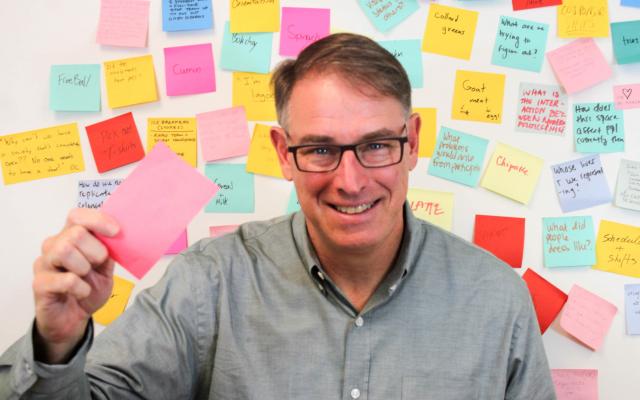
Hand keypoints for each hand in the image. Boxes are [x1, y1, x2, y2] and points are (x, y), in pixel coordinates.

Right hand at [32, 208, 118, 363]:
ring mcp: (44, 264)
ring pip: (65, 250)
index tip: (116, 231)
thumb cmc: (86, 290)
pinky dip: (82, 288)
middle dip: (95, 251)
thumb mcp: (105, 269)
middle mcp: (54, 246)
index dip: (97, 220)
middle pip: (75, 233)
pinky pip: (66, 279)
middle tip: (97, 266)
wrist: (72, 320)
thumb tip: (120, 236)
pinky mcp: (40, 284)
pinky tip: (82, 292)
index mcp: (70, 237)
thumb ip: (109, 251)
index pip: (78, 216)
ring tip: (86, 278)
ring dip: (85, 267)